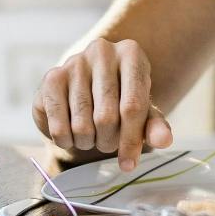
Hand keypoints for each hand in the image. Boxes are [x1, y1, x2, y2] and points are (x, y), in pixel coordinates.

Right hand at [33, 38, 171, 169]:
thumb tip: (164, 140)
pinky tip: (71, 135)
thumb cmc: (120, 100)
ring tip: (91, 136)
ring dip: (87, 142)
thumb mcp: (143, 111)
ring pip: (82, 125)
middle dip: (108, 141)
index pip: (132, 106)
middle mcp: (102, 51)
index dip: (131, 141)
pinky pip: (58, 126)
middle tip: (107, 142)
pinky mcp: (51, 77)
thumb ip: (154, 126)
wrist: (86, 89)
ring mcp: (74, 62)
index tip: (129, 164)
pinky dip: (66, 141)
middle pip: (107, 117)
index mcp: (131, 54)